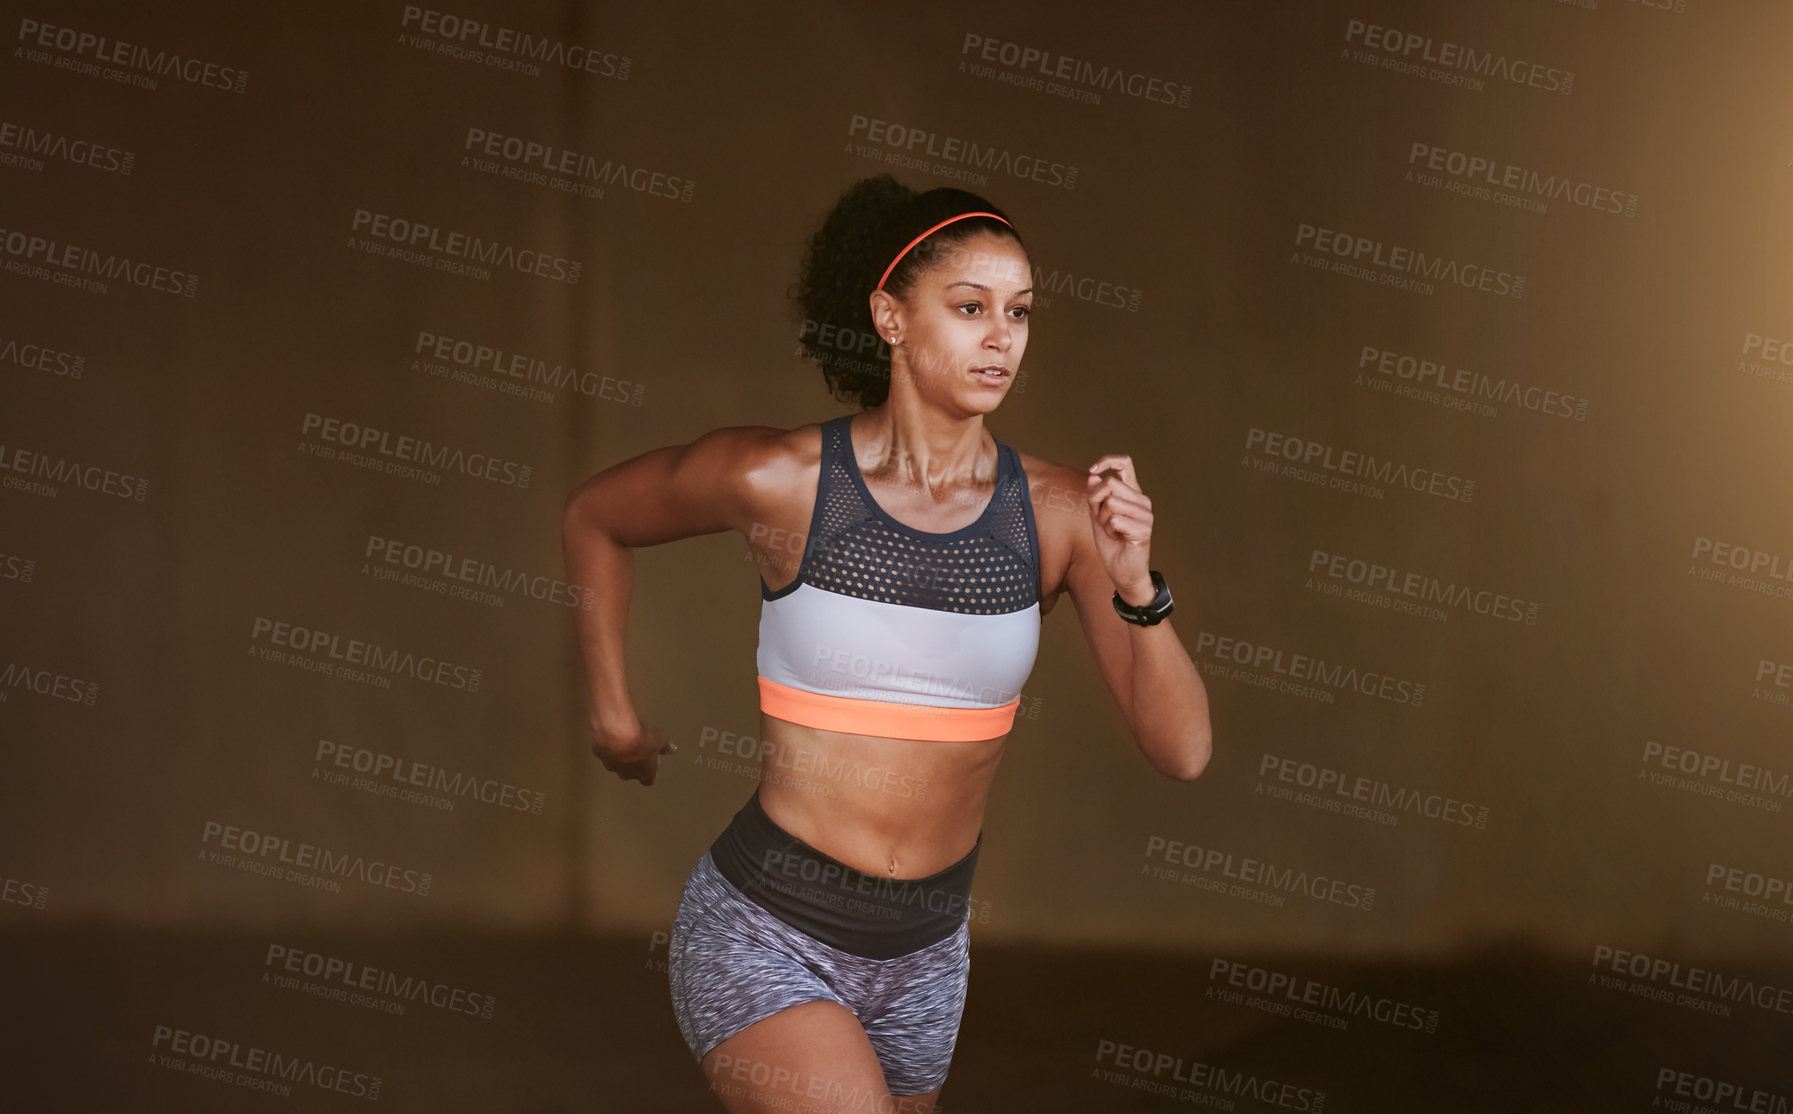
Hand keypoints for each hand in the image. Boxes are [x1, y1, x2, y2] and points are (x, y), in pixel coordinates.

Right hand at [590, 715, 676, 786]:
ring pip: (617, 764)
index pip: (648, 780)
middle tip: (638, 750)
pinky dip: (609, 747)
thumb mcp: (660, 738)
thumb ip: (665, 745)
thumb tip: (671, 748)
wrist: (617, 733)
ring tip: (623, 742)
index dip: (650, 774)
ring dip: (620, 756)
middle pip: (631, 774)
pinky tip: (612, 736)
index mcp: (645, 771)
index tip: (651, 767)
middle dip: (634, 764)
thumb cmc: (641, 738)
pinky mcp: (600, 755)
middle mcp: (628, 772)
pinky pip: (605, 753)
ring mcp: (613, 765)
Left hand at [1084, 454, 1153, 603]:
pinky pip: (1114, 519)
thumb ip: (1095, 496)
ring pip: (1111, 502)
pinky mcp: (1144, 528)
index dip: (1107, 461)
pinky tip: (1118, 538)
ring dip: (1103, 519)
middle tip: (1103, 520)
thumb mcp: (1098, 516)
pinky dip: (1109, 530)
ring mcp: (1146, 514)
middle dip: (1096, 501)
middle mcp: (1142, 500)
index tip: (1093, 470)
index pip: (1125, 463)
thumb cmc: (1112, 543)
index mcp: (1133, 493)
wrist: (1123, 571)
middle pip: (1110, 483)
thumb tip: (1093, 475)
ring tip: (1112, 531)